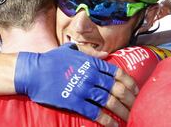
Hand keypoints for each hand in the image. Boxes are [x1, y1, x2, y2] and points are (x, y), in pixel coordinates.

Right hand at [14, 43, 137, 125]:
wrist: (33, 72)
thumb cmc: (51, 60)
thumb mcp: (71, 51)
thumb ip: (90, 53)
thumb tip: (106, 54)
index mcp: (91, 63)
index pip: (118, 73)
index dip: (130, 84)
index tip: (137, 91)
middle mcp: (90, 75)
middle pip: (118, 89)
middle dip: (131, 100)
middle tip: (137, 108)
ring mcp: (83, 89)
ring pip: (109, 102)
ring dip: (122, 112)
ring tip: (130, 119)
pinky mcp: (74, 102)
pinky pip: (95, 113)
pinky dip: (107, 121)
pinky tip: (114, 126)